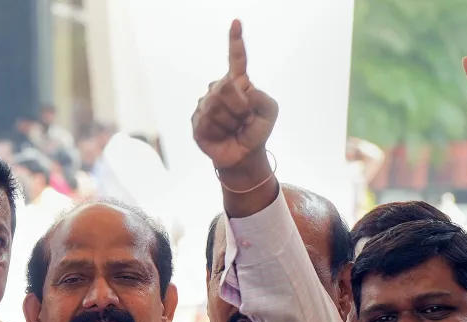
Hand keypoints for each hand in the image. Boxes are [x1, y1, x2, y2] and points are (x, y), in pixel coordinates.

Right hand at [191, 20, 278, 178]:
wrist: (243, 154)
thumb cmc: (256, 130)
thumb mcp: (269, 110)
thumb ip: (260, 96)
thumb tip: (238, 91)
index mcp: (238, 83)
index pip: (236, 59)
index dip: (236, 41)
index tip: (236, 22)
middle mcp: (218, 90)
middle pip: (224, 87)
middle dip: (239, 107)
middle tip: (244, 119)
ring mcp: (205, 105)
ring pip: (215, 106)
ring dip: (231, 121)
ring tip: (233, 128)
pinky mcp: (196, 121)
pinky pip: (207, 122)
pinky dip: (220, 131)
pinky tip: (222, 135)